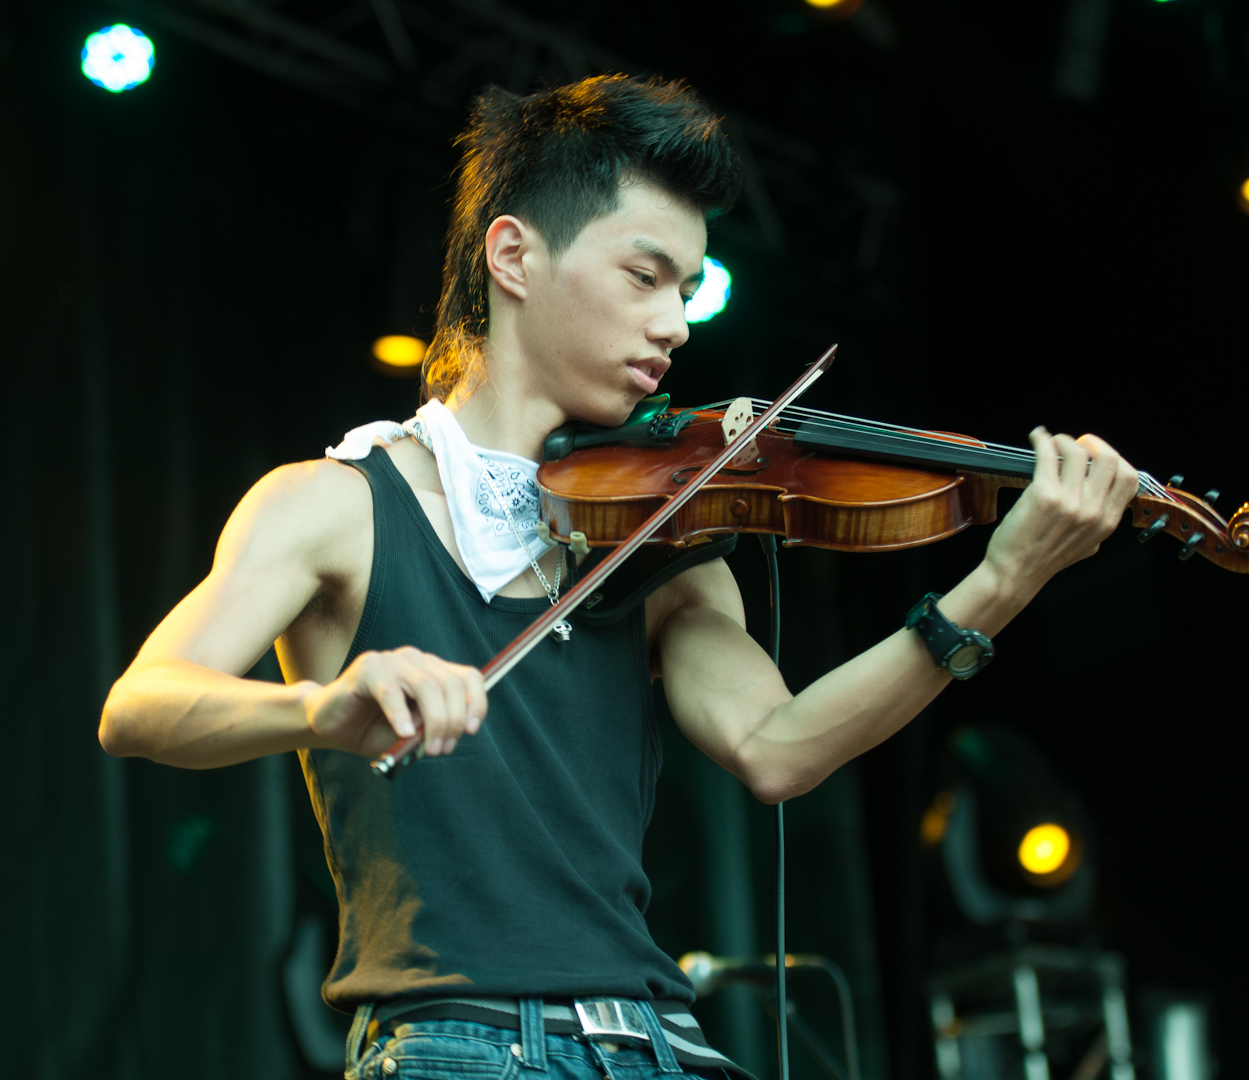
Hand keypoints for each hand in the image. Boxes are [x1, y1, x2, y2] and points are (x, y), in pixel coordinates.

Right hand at [300, 647, 486, 757]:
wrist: (331, 725)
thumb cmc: (374, 729)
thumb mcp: (412, 733)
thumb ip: (430, 727)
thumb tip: (448, 729)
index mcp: (433, 671)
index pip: (469, 678)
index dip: (476, 703)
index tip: (472, 730)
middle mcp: (417, 660)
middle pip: (450, 685)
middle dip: (452, 722)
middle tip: (442, 750)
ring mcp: (392, 660)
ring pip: (427, 686)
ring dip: (434, 721)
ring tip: (428, 748)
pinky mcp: (368, 668)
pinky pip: (391, 691)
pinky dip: (400, 714)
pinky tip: (403, 733)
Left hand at [984, 427, 1138, 601]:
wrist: (1014, 574)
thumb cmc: (1043, 559)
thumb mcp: (1086, 545)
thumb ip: (1098, 521)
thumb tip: (1099, 496)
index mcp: (1107, 523)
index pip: (1129, 479)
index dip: (1115, 459)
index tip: (1098, 454)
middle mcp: (1092, 511)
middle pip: (1109, 459)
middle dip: (1092, 444)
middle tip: (1075, 444)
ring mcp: (1069, 502)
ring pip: (1078, 453)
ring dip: (1064, 440)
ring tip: (1052, 442)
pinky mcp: (1043, 495)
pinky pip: (1048, 455)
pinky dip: (1042, 440)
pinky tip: (1037, 438)